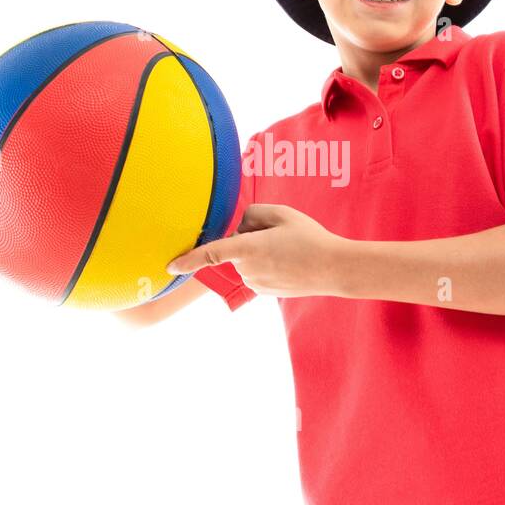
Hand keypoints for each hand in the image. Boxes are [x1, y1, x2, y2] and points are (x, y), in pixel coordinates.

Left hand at [165, 204, 349, 297]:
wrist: (333, 268)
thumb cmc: (309, 238)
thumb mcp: (282, 213)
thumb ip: (252, 214)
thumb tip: (240, 228)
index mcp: (249, 249)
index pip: (211, 254)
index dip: (188, 261)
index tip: (170, 267)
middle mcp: (248, 269)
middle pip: (235, 246)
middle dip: (248, 237)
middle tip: (279, 235)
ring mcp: (255, 283)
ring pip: (245, 260)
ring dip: (258, 251)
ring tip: (288, 250)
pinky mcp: (263, 291)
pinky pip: (255, 271)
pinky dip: (266, 264)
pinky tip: (288, 262)